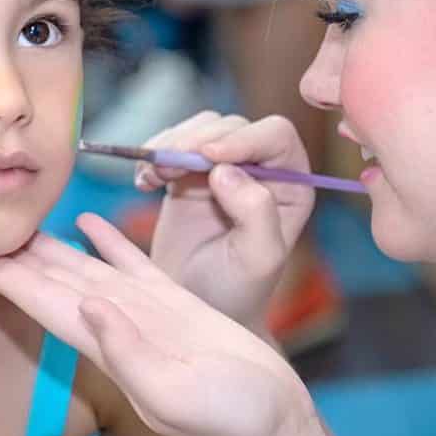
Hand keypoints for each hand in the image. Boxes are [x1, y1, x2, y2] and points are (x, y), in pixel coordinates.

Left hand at [0, 214, 314, 435]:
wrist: (270, 422)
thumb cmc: (229, 417)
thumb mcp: (175, 394)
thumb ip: (130, 353)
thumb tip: (89, 307)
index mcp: (107, 348)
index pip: (43, 304)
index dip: (4, 280)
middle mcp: (115, 325)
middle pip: (54, 281)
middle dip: (16, 255)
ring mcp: (143, 311)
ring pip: (86, 268)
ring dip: (52, 245)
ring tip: (22, 217)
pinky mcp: (174, 301)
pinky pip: (131, 262)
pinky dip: (107, 241)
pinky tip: (87, 221)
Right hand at [136, 112, 314, 326]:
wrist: (198, 308)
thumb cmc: (237, 291)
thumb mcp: (258, 259)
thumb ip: (256, 212)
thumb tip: (227, 170)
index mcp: (291, 184)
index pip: (276, 135)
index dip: (243, 137)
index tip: (209, 156)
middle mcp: (262, 168)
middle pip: (232, 126)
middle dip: (197, 140)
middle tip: (168, 169)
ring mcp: (223, 167)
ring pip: (200, 128)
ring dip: (171, 144)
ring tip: (153, 177)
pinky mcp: (189, 173)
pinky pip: (172, 144)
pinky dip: (153, 155)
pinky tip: (144, 183)